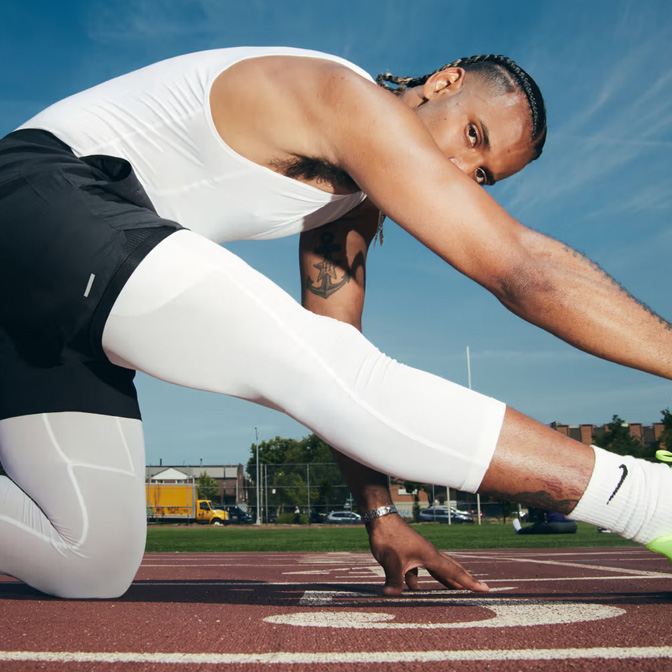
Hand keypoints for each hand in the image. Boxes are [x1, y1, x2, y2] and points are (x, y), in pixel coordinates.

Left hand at [367, 514, 489, 595]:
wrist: (380, 518)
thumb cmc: (389, 537)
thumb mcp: (391, 562)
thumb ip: (394, 581)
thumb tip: (391, 597)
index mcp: (430, 556)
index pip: (454, 572)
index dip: (470, 582)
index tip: (486, 589)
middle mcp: (428, 554)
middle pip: (451, 569)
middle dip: (464, 580)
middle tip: (479, 588)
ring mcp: (419, 553)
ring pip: (436, 569)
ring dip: (444, 580)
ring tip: (454, 591)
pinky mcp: (409, 553)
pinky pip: (418, 570)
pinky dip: (418, 580)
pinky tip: (413, 589)